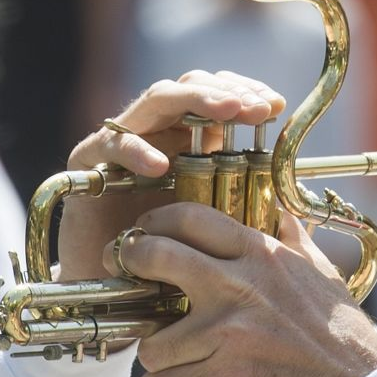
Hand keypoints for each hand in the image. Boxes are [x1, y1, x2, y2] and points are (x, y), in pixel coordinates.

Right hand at [55, 70, 284, 281]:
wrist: (112, 291)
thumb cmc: (169, 255)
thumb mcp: (216, 221)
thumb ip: (244, 195)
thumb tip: (289, 181)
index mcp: (190, 137)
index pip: (219, 95)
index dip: (246, 92)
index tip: (275, 105)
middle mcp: (158, 130)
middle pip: (191, 85)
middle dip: (227, 91)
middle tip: (256, 107)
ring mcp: (124, 140)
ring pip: (157, 99)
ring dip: (194, 100)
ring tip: (228, 112)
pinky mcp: (88, 160)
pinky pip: (111, 143)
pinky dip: (136, 150)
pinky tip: (161, 166)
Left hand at [117, 201, 376, 376]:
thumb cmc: (341, 335)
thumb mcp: (321, 273)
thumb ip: (293, 239)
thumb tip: (280, 210)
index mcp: (260, 254)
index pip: (188, 217)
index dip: (153, 221)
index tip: (142, 235)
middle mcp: (239, 285)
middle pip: (154, 254)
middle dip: (128, 263)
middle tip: (126, 278)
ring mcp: (229, 330)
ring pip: (151, 337)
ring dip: (153, 351)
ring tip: (168, 357)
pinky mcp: (225, 375)